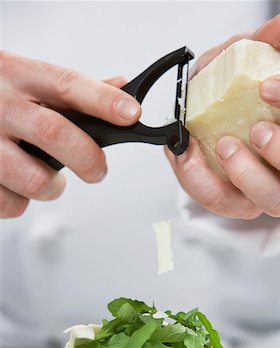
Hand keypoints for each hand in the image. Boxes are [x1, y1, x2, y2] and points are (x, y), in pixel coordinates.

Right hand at [0, 51, 140, 217]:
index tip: (132, 115)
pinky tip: (17, 185)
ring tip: (48, 178)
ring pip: (35, 179)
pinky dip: (23, 202)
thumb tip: (120, 86)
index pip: (67, 84)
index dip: (103, 101)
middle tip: (98, 170)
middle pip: (54, 133)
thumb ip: (70, 89)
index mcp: (17, 76)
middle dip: (88, 158)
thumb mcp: (26, 81)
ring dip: (53, 187)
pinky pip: (12, 204)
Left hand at [166, 14, 279, 218]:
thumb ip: (264, 44)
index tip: (269, 87)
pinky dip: (199, 178)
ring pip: (276, 200)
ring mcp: (264, 188)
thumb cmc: (224, 93)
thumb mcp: (239, 61)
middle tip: (256, 130)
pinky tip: (186, 153)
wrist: (194, 118)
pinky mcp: (232, 201)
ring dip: (248, 174)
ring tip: (223, 145)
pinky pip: (221, 200)